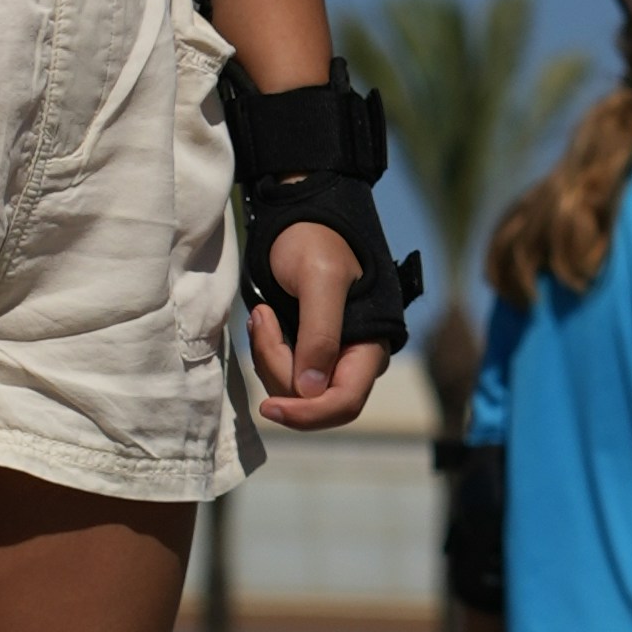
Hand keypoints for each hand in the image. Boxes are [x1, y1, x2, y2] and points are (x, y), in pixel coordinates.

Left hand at [250, 224, 391, 429]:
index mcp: (369, 347)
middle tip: (262, 320)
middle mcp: (353, 361)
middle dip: (279, 371)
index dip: (308, 414)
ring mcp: (329, 359)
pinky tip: (264, 319)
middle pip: (313, 400)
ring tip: (262, 313)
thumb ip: (319, 334)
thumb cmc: (316, 240)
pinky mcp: (307, 352)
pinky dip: (266, 352)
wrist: (303, 217)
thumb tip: (309, 391)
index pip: (344, 403)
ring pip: (292, 389)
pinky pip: (282, 372)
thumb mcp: (318, 280)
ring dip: (268, 356)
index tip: (268, 407)